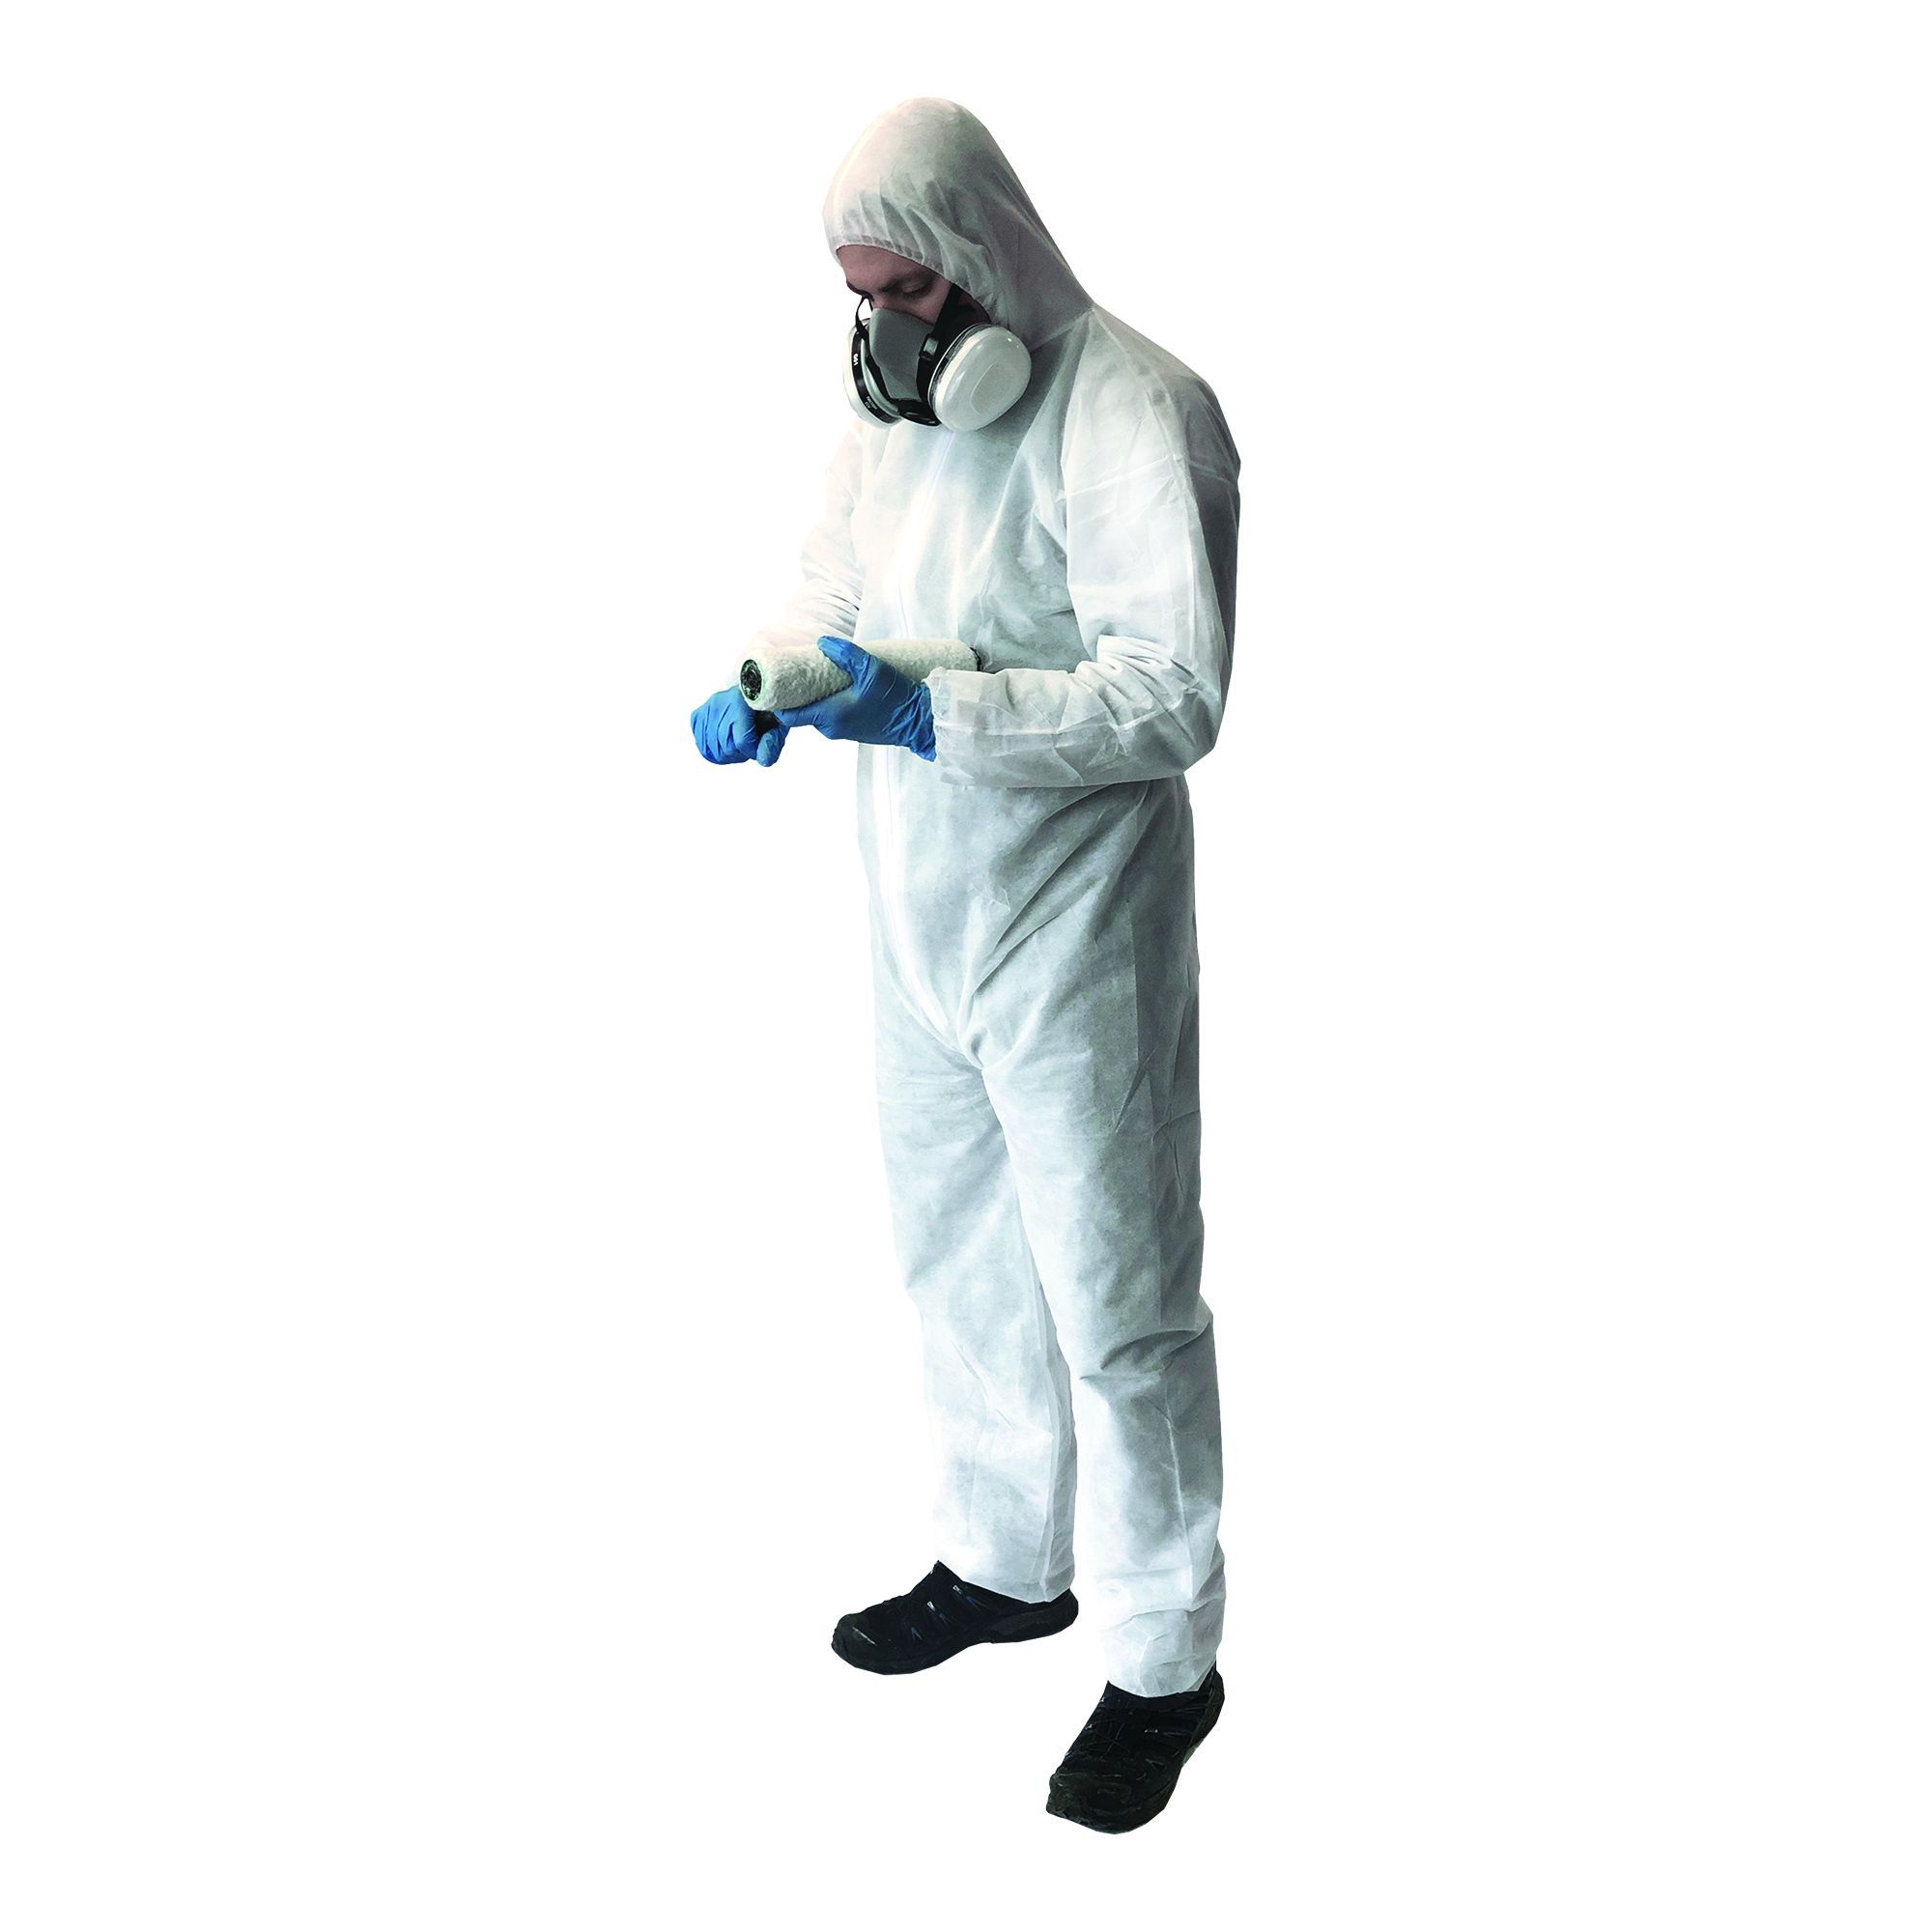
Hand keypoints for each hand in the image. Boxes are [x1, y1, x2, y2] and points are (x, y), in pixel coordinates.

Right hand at [690, 686, 787, 766]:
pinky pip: (702, 744)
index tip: (759, 748)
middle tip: (749, 746)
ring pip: (711, 749)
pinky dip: (713, 749)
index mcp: (742, 701)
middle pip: (725, 747)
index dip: (753, 751)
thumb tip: (763, 760)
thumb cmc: (767, 707)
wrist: (754, 687)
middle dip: (741, 753)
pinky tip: (725, 742)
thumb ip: (773, 741)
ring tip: (738, 744)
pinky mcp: (698, 715)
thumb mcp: (779, 722)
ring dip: (727, 754)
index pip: (742, 741)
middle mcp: (721, 703)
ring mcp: (707, 709)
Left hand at [774, 637, 934, 758]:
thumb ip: (846, 655)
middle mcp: (832, 728)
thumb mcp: (872, 669)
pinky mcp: (854, 731)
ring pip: (817, 714)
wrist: (921, 722)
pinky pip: (831, 716)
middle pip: (801, 713)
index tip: (774, 685)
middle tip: (796, 673)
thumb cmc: (896, 698)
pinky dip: (828, 703)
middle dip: (796, 695)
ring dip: (814, 698)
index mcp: (830, 715)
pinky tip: (836, 687)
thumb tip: (823, 643)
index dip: (777, 702)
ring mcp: (843, 732)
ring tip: (816, 676)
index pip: (789, 715)